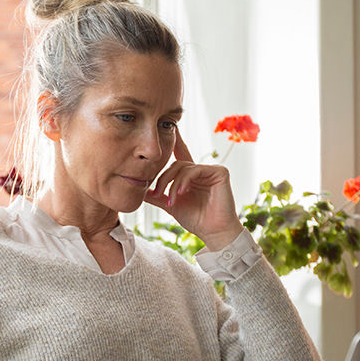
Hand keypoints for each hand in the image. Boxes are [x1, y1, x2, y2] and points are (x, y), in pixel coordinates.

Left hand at [144, 128, 245, 250]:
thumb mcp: (170, 205)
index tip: (169, 127)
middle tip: (156, 194)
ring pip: (183, 167)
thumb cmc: (196, 220)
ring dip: (172, 183)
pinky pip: (195, 170)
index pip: (180, 155)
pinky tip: (180, 193)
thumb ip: (157, 196)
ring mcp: (211, 170)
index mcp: (191, 176)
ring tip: (170, 200)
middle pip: (175, 164)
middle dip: (162, 178)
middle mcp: (201, 170)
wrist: (213, 232)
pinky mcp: (220, 172)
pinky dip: (184, 181)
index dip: (175, 141)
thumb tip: (139, 191)